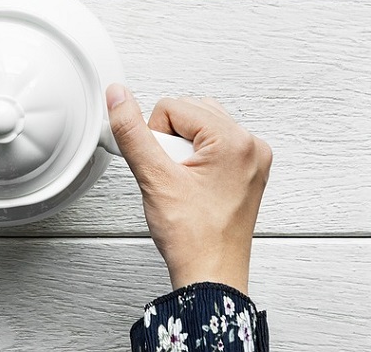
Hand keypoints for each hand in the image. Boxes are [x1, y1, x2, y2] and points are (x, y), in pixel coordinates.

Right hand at [106, 84, 271, 293]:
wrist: (210, 273)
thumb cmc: (193, 237)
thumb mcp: (154, 177)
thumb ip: (132, 131)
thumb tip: (118, 97)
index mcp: (236, 141)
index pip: (174, 106)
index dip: (155, 137)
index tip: (161, 168)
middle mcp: (251, 146)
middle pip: (189, 112)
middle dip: (169, 141)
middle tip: (171, 177)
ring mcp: (252, 159)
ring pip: (199, 127)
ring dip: (180, 149)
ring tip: (180, 182)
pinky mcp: (246, 171)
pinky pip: (213, 145)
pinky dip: (194, 159)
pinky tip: (190, 185)